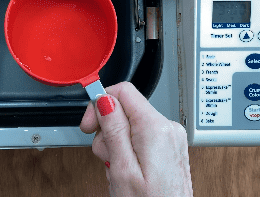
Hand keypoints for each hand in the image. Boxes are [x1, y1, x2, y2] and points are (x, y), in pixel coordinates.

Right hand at [80, 82, 193, 196]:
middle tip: (106, 155)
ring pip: (131, 124)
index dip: (100, 102)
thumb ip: (113, 130)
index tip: (88, 123)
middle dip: (107, 129)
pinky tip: (128, 169)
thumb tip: (104, 98)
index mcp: (156, 128)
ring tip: (117, 168)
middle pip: (125, 108)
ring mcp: (171, 138)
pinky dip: (129, 150)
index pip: (124, 90)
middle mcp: (168, 128)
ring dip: (116, 143)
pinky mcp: (170, 148)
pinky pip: (141, 137)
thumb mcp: (122, 168)